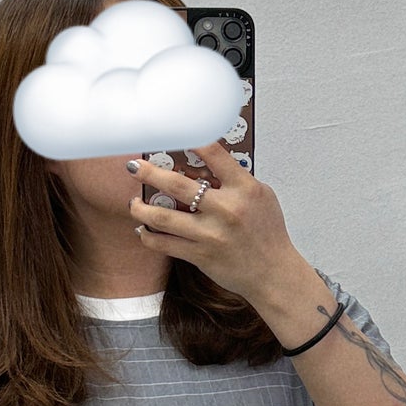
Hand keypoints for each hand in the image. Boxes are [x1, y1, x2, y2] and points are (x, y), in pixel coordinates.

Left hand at [127, 136, 298, 305]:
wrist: (272, 272)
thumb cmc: (267, 233)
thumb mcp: (260, 196)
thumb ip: (234, 179)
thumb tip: (202, 165)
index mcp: (244, 189)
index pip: (214, 154)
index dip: (190, 140)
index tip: (171, 133)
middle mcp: (225, 210)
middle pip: (177, 185)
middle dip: (150, 173)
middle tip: (134, 167)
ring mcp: (210, 234)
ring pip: (163, 217)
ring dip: (141, 208)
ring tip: (133, 203)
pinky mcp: (200, 255)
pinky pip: (164, 244)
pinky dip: (149, 236)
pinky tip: (143, 229)